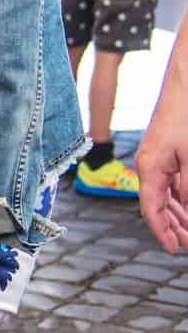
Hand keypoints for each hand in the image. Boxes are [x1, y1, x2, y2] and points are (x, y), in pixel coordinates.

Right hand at [137, 83, 187, 250]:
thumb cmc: (187, 116)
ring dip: (179, 215)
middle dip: (175, 228)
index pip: (151, 210)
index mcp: (149, 168)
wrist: (184, 83)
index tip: (176, 250)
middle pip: (158, 206)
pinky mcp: (166, 153)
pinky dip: (181, 199)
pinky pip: (171, 184)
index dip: (163, 232)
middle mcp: (149, 166)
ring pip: (166, 196)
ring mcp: (157, 159)